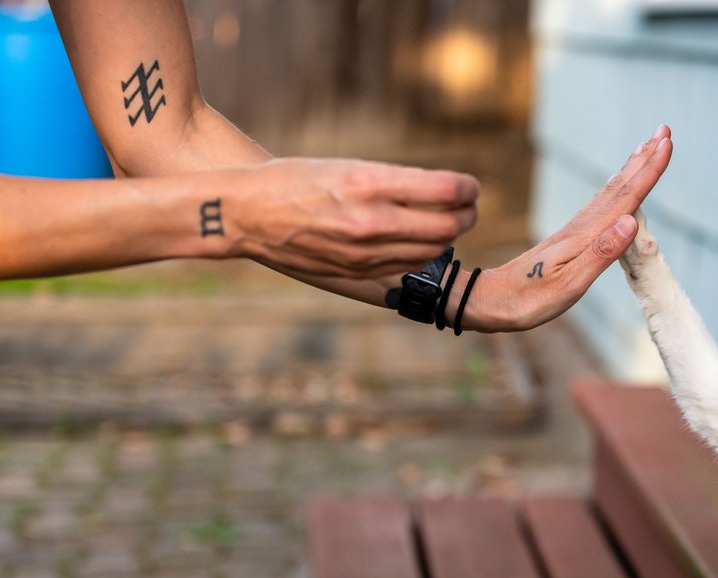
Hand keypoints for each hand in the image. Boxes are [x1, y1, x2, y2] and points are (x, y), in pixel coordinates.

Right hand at [229, 158, 479, 279]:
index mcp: (369, 182)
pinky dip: (421, 255)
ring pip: (431, 252)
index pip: (444, 191)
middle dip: (467, 216)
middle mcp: (369, 220)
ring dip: (448, 238)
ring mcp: (363, 251)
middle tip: (468, 207)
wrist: (246, 214)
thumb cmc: (297, 180)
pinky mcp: (355, 271)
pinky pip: (405, 267)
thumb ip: (395, 182)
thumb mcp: (348, 166)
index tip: (471, 187)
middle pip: (447, 227)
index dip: (468, 189)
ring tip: (447, 224)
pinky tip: (419, 243)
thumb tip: (442, 193)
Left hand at [457, 125, 672, 331]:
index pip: (625, 198)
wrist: (491, 300)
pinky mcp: (570, 238)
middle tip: (665, 130)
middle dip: (644, 159)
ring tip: (647, 146)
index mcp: (586, 235)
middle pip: (619, 186)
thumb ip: (601, 253)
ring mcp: (575, 230)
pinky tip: (618, 185)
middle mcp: (582, 226)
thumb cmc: (529, 300)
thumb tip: (631, 220)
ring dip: (631, 168)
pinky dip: (615, 188)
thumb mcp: (568, 284)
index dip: (648, 171)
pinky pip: (600, 205)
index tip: (667, 144)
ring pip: (610, 192)